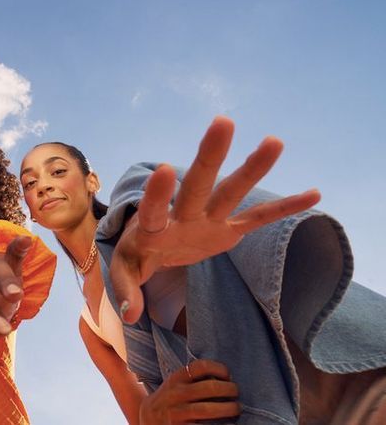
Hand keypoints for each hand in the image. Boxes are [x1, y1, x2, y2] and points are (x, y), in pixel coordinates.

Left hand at [111, 116, 319, 322]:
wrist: (150, 247)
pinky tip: (313, 194)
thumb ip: (125, 291)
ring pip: (231, 192)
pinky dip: (283, 208)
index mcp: (153, 228)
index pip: (154, 210)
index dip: (159, 193)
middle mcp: (183, 215)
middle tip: (223, 122)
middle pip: (197, 186)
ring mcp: (208, 219)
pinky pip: (258, 218)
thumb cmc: (135, 255)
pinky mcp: (227, 230)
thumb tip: (130, 314)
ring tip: (275, 141)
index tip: (165, 169)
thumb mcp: (123, 273)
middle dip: (209, 157)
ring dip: (251, 170)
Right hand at [140, 360, 239, 423]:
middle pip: (209, 387)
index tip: (228, 375)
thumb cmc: (169, 400)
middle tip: (236, 393)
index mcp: (176, 378)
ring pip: (208, 409)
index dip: (219, 368)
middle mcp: (175, 393)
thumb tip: (225, 378)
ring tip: (236, 409)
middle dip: (229, 390)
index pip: (201, 366)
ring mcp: (176, 412)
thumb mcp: (176, 384)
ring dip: (228, 409)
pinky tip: (226, 424)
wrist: (148, 419)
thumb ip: (193, 379)